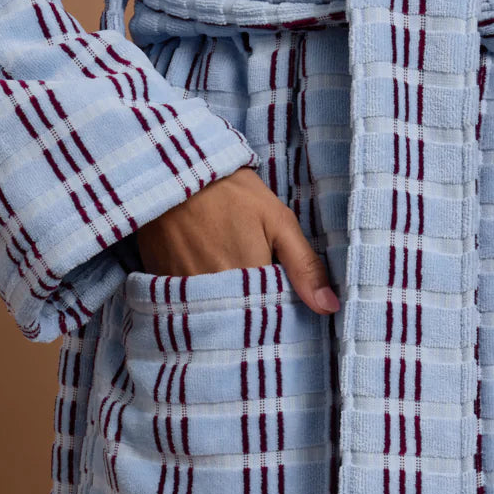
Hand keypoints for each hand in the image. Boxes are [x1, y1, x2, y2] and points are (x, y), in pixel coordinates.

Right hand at [135, 166, 339, 316]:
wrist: (176, 171)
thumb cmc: (232, 192)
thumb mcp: (278, 221)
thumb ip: (304, 266)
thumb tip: (329, 307)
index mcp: (248, 280)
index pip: (270, 319)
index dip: (280, 314)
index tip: (284, 304)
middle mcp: (214, 294)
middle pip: (241, 322)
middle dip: (253, 316)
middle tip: (257, 291)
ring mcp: (185, 291)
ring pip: (214, 316)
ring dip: (227, 309)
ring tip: (231, 282)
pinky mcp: (163, 283)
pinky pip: (188, 305)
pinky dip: (200, 300)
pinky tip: (207, 278)